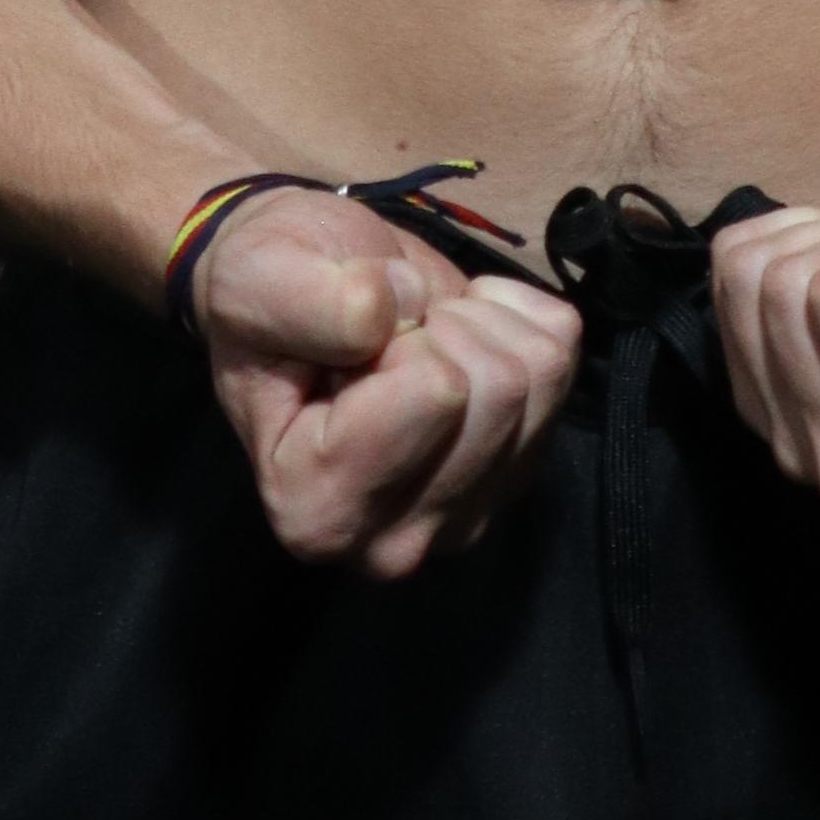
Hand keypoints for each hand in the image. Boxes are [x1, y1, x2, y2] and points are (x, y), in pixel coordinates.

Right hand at [196, 188, 585, 576]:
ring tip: (416, 332)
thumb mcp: (256, 278)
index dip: (396, 338)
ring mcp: (466, 513)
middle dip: (446, 328)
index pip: (436, 393)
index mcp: (316, 510)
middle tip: (388, 333)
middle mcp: (397, 541)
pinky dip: (512, 317)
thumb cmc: (267, 292)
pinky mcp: (515, 473)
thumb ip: (307, 302)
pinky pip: (563, 359)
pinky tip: (454, 331)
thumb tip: (386, 313)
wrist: (300, 288)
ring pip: (538, 380)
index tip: (351, 346)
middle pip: (499, 394)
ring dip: (478, 323)